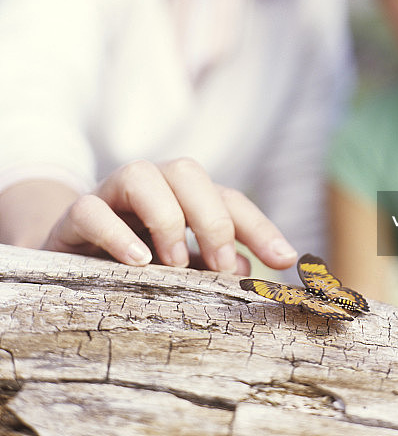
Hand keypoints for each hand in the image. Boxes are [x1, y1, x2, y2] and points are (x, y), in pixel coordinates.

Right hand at [42, 158, 297, 272]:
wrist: (67, 263)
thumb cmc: (134, 264)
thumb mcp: (180, 267)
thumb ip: (211, 265)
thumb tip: (247, 270)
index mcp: (182, 197)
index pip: (228, 198)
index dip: (259, 227)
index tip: (285, 260)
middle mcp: (150, 186)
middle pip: (187, 171)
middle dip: (211, 216)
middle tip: (221, 266)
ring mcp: (109, 196)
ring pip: (141, 175)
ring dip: (166, 218)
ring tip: (174, 264)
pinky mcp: (73, 217)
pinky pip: (91, 209)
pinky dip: (116, 233)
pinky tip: (136, 262)